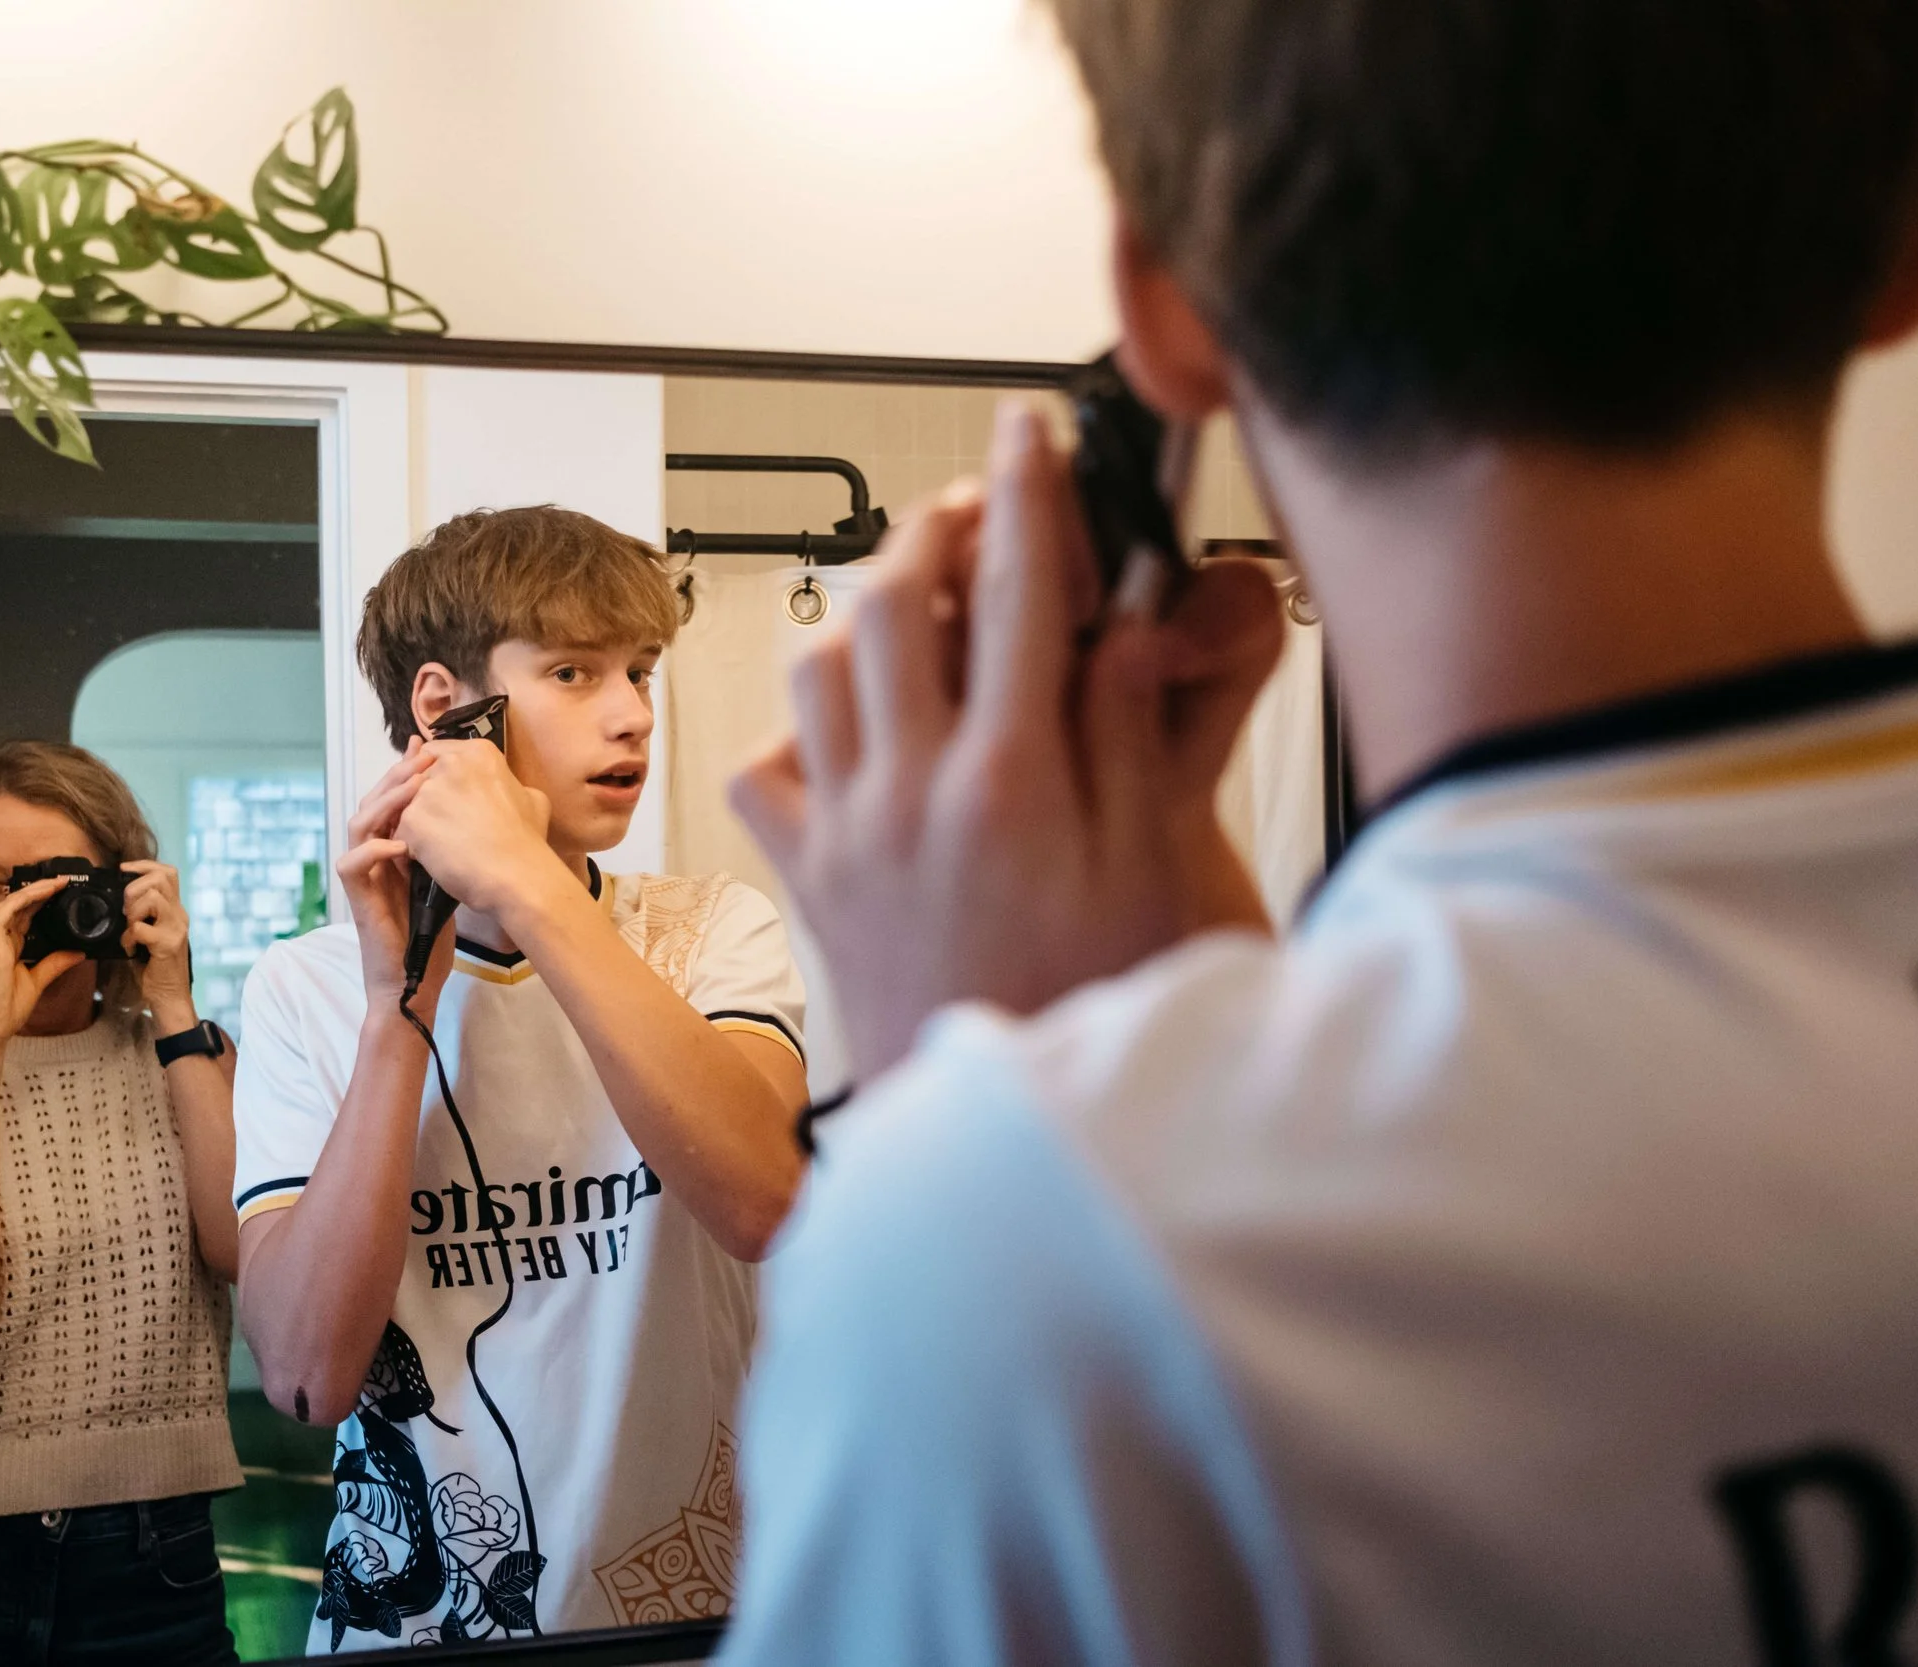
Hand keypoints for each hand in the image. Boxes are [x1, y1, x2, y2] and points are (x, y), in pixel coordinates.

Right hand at [0, 877, 87, 1052]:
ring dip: (32, 891)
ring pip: (11, 904)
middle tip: (64, 880)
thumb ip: (57, 963)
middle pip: (20, 905)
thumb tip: (79, 952)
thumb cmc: (8, 1009)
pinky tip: (37, 894)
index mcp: (12, 946)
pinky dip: (19, 902)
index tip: (64, 890)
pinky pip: (3, 915)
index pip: (27, 914)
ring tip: (55, 882)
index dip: (43, 900)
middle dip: (40, 890)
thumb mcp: (40, 981)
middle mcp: (2, 940)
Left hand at [122, 860, 197, 1030]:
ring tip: (129, 928)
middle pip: (161, 877)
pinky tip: (129, 949)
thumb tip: (119, 902)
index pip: (168, 872)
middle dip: (134, 887)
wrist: (170, 998)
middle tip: (126, 909)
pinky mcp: (167, 944)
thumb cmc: (155, 968)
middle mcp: (179, 916)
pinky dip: (128, 937)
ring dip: (133, 910)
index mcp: (175, 911)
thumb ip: (143, 917)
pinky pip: (140, 928)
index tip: (123, 870)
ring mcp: (176, 929)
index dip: (144, 865)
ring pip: (153, 897)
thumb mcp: (150, 935)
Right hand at [339, 740, 455, 1020]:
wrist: (415, 981)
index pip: (392, 800)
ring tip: (414, 786)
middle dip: (397, 776)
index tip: (428, 748)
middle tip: (422, 756)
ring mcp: (363, 877)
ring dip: (385, 802)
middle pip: (373, 802)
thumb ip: (447, 850)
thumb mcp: (446, 881)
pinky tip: (399, 842)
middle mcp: (373, 857)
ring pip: (358, 824)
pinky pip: (352, 864)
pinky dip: (374, 850)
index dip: (406, 773)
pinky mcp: (358, 899)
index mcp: (392, 849)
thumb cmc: (432, 935)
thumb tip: (476, 816)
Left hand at [393, 735, 558, 919]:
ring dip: (416, 825)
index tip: (442, 800)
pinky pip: (402, 832)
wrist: (516, 874)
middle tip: (436, 826)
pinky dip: (411, 848)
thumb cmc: (527, 840)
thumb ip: (508, 784)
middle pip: (419, 778)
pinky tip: (428, 861)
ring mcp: (429, 791)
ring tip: (433, 848)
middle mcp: (451, 763)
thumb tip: (504, 787)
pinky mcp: (413, 819)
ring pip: (408, 806)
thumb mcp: (532, 798)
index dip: (435, 779)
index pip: (437, 754)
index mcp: (478, 752)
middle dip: (422, 801)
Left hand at [729, 401, 1284, 1081]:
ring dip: (862, 612)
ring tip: (916, 601)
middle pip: (895, 603)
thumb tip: (1122, 625)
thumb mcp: (1152, 874)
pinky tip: (848, 723)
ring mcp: (847, 832)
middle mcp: (910, 792)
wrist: (992, 1143)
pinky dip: (797, 725)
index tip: (1027, 430)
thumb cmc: (1087, 1018)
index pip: (1015, 592)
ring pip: (816, 666)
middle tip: (979, 512)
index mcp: (1010, 782)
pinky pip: (766, 769)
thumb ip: (1128, 738)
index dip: (1027, 492)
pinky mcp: (810, 877)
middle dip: (935, 532)